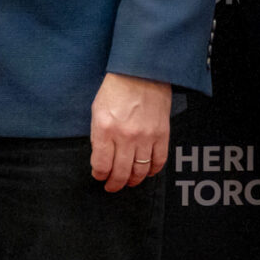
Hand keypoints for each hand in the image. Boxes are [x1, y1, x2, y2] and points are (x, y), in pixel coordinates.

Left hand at [89, 72, 171, 192]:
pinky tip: (146, 171)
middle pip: (120, 173)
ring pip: (140, 171)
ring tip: (128, 181)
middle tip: (112, 186)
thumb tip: (101, 158)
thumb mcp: (97, 110)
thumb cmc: (116, 89)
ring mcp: (146, 137)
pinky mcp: (162, 134)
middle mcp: (125, 136)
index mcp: (105, 129)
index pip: (101, 165)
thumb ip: (98, 136)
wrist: (141, 72)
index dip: (99, 175)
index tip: (99, 176)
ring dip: (133, 180)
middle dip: (114, 184)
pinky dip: (152, 171)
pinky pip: (159, 161)